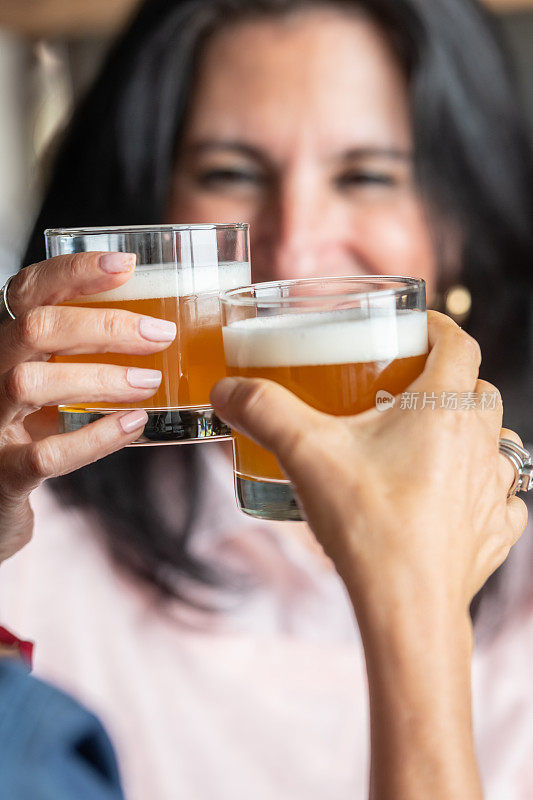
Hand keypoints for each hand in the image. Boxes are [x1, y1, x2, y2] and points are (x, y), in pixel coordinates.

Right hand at [0, 252, 175, 561]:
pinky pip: (46, 454)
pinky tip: (133, 425)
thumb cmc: (32, 429)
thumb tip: (156, 325)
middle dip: (105, 325)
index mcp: (5, 343)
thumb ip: (80, 351)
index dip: (75, 272)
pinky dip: (95, 438)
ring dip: (100, 378)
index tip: (126, 264)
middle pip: (36, 329)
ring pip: (32, 383)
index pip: (29, 290)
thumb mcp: (49, 379)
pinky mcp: (4, 473)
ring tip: (149, 381)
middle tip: (160, 333)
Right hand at [212, 311, 527, 798]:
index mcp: (445, 408)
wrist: (407, 609)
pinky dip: (482, 487)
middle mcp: (480, 441)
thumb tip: (226, 389)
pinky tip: (453, 496)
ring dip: (467, 431)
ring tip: (426, 441)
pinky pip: (502, 495)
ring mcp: (494, 488)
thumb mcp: (306, 453)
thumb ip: (263, 410)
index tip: (413, 327)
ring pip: (494, 439)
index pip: (458, 340)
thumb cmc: (367, 525)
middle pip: (476, 387)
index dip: (437, 325)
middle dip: (446, 379)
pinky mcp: (496, 530)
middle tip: (403, 387)